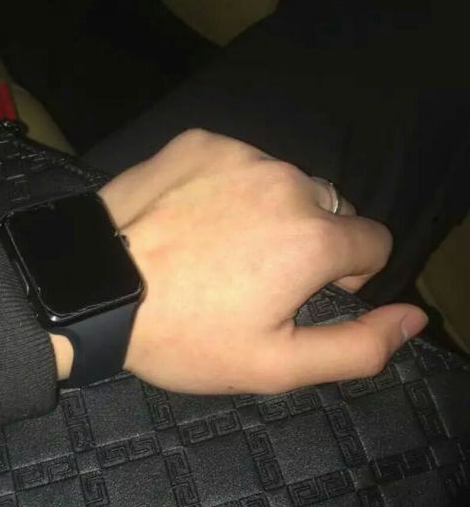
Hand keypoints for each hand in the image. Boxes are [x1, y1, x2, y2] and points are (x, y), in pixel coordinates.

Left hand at [95, 129, 426, 393]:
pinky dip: (226, 187)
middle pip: (327, 209)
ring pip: (282, 183)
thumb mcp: (275, 365)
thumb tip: (413, 318)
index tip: (301, 293)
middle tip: (250, 276)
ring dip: (266, 210)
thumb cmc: (184, 336)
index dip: (345, 274)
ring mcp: (239, 154)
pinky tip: (189, 217)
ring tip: (215, 247)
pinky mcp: (199, 141)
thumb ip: (359, 346)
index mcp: (314, 236)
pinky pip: (236, 163)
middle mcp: (286, 181)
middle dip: (306, 241)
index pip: (372, 242)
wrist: (93, 292)